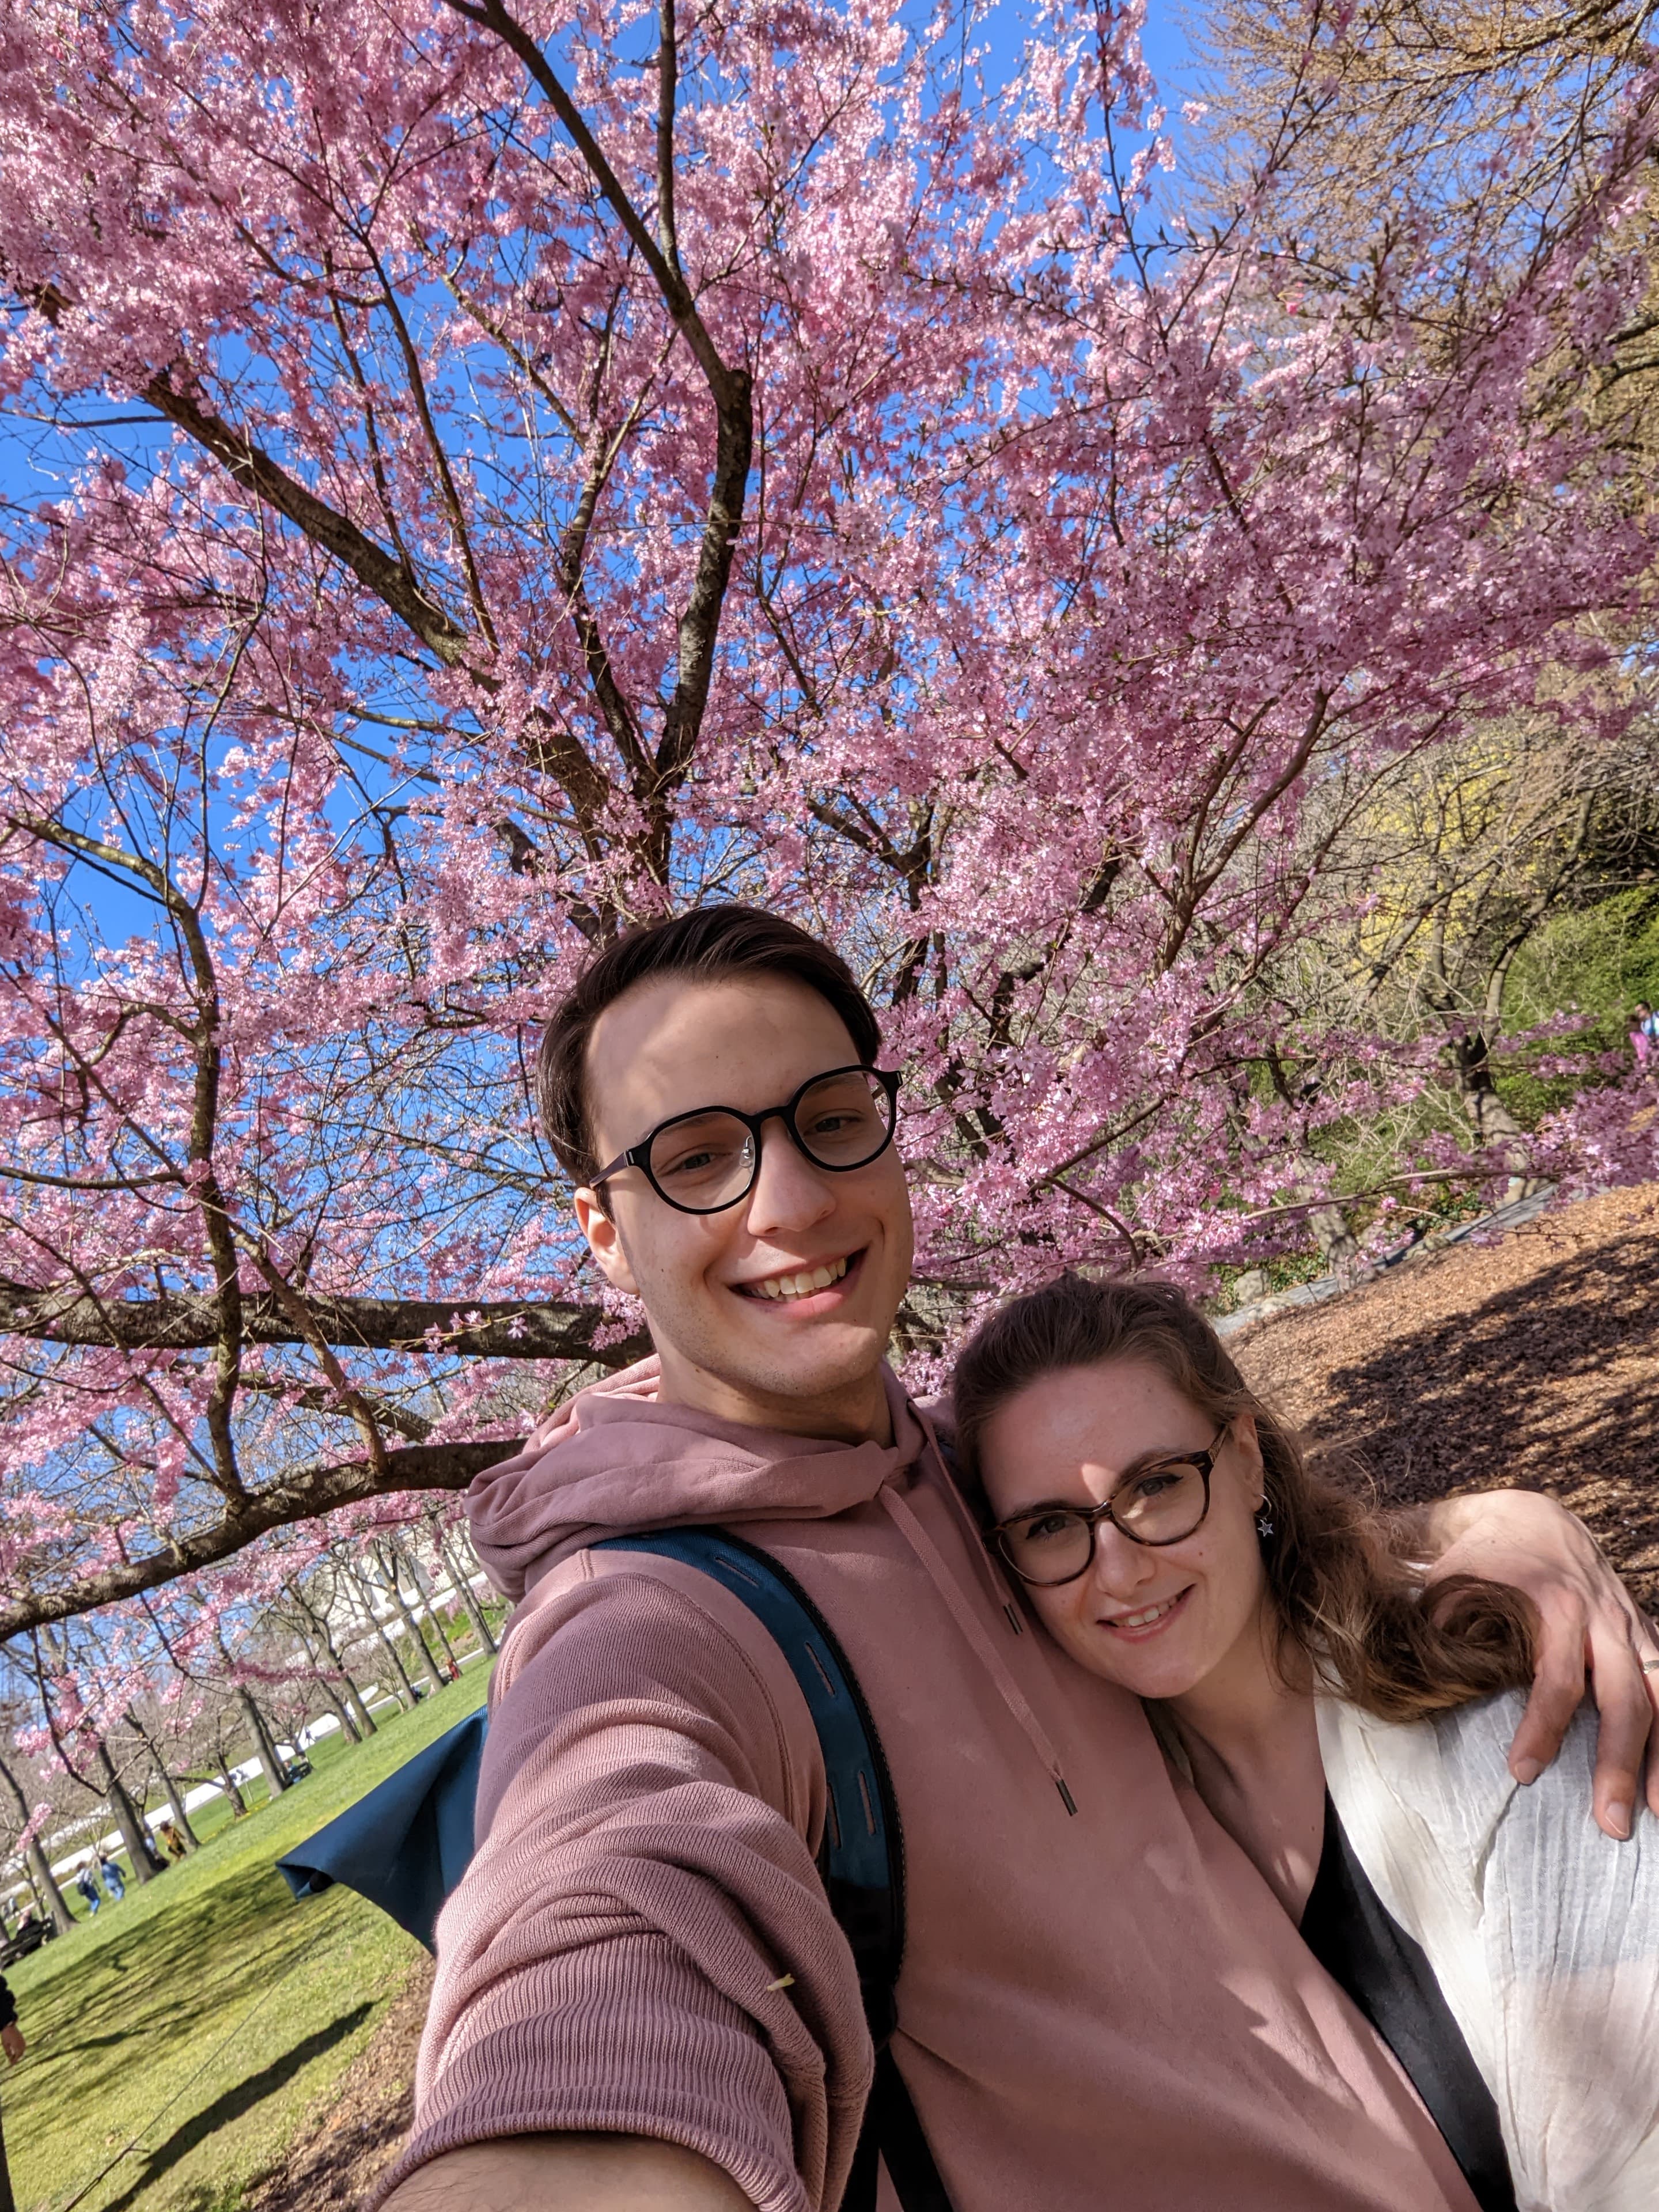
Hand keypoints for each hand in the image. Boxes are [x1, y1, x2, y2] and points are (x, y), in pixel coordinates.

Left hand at [1, 2022, 23, 2064]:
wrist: (9, 2026)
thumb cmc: (6, 2036)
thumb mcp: (5, 2045)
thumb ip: (8, 2052)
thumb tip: (10, 2059)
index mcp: (17, 2046)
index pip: (17, 2056)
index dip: (14, 2061)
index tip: (12, 2064)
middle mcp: (21, 2044)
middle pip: (20, 2054)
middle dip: (16, 2058)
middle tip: (11, 2061)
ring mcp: (22, 2041)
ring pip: (22, 2050)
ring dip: (18, 2054)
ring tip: (13, 2056)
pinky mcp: (22, 2038)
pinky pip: (23, 2047)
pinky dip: (20, 2050)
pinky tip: (15, 2050)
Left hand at [1421, 1488, 1658, 1837]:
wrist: (1534, 1518)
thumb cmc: (1485, 1556)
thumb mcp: (1453, 1577)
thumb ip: (1439, 1624)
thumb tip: (1422, 1676)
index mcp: (1556, 1604)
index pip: (1557, 1678)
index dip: (1542, 1727)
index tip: (1522, 1773)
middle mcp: (1604, 1618)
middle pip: (1623, 1698)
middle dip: (1618, 1762)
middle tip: (1609, 1823)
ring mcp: (1632, 1627)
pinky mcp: (1646, 1634)